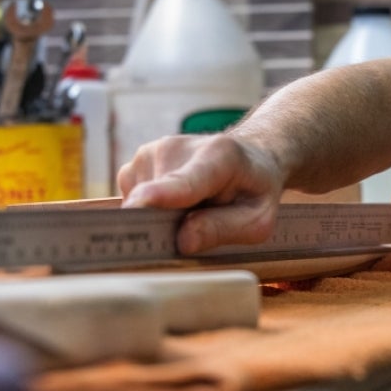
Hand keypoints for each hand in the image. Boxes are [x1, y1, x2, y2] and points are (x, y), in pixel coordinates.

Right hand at [117, 133, 285, 254]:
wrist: (249, 156)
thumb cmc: (254, 191)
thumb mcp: (258, 219)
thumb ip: (223, 229)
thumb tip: (183, 242)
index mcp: (219, 157)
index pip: (184, 182)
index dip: (159, 195)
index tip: (137, 205)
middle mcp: (178, 148)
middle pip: (158, 203)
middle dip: (173, 225)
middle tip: (205, 219)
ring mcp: (153, 151)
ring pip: (142, 203)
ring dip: (165, 216)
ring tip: (196, 204)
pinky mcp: (138, 160)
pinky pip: (133, 198)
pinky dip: (153, 208)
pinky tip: (178, 200)